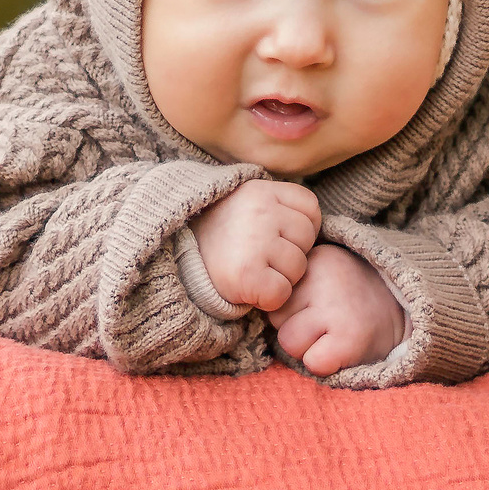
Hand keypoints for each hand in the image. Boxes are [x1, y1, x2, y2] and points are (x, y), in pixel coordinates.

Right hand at [190, 180, 321, 311]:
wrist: (173, 261)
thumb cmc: (218, 238)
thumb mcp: (245, 205)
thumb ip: (277, 205)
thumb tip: (315, 222)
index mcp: (260, 190)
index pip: (310, 207)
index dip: (300, 228)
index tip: (278, 238)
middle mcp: (260, 210)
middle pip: (307, 237)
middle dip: (291, 253)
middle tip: (260, 258)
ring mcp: (254, 241)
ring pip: (298, 267)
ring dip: (281, 277)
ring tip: (252, 271)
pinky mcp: (247, 274)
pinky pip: (281, 292)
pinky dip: (269, 299)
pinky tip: (248, 289)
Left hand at [275, 245, 407, 376]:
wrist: (411, 316)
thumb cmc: (355, 301)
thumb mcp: (325, 276)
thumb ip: (293, 283)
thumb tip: (251, 301)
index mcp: (317, 258)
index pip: (274, 294)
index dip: (294, 307)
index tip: (321, 303)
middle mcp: (326, 277)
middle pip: (277, 318)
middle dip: (297, 326)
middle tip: (330, 321)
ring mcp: (338, 307)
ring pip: (289, 342)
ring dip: (309, 347)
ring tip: (336, 334)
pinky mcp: (350, 339)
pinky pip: (313, 363)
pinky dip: (327, 364)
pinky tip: (345, 349)